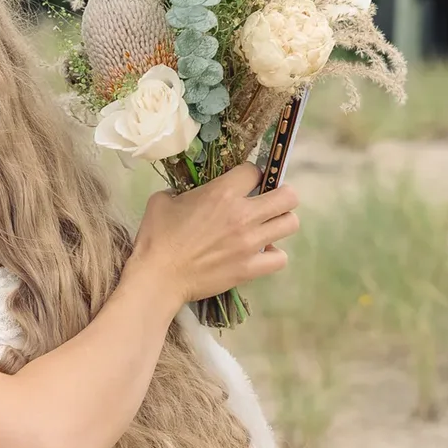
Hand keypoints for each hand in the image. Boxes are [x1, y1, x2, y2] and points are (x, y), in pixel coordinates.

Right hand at [132, 163, 300, 303]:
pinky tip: (262, 254)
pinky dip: (274, 255)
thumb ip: (183, 191)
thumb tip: (190, 195)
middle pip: (289, 196)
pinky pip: (280, 258)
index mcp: (222, 193)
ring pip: (290, 224)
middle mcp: (243, 215)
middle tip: (269, 202)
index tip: (244, 184)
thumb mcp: (163, 200)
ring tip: (267, 227)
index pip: (255, 171)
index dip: (251, 175)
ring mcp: (250, 243)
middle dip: (281, 195)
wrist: (158, 276)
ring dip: (281, 222)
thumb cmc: (156, 237)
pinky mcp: (250, 268)